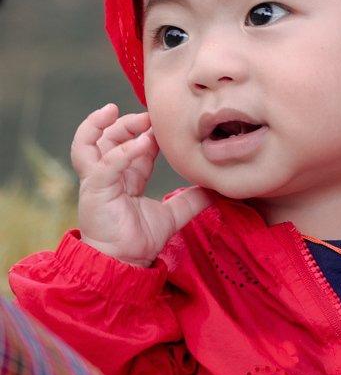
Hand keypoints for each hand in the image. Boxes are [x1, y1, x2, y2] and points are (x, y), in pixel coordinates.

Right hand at [71, 104, 211, 266]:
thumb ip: (192, 201)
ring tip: (114, 111)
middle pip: (109, 138)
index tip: (165, 124)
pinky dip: (123, 151)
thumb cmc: (140, 240)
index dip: (147, 132)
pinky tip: (142, 143)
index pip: (133, 145)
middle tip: (148, 116)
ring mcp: (98, 180)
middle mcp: (108, 174)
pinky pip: (106, 163)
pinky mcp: (95, 188)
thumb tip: (216, 189)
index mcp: (126, 177)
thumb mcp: (173, 215)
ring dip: (101, 125)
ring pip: (89, 142)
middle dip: (127, 123)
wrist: (125, 263)